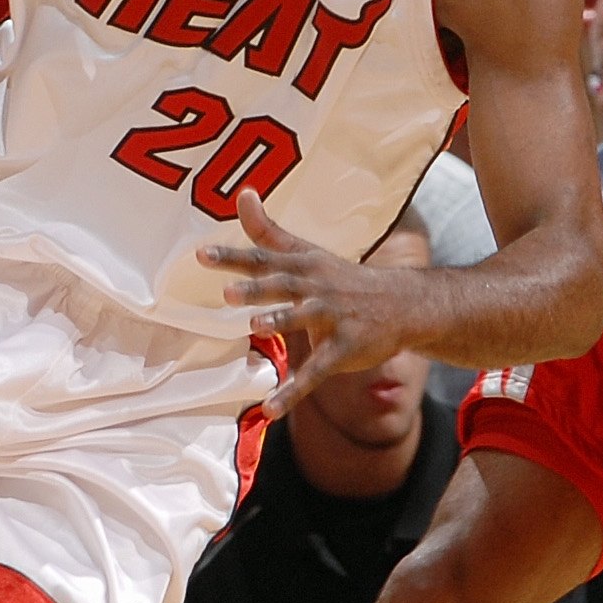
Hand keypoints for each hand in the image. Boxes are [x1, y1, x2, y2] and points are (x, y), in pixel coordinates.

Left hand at [201, 190, 420, 414]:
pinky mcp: (343, 349)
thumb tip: (243, 194)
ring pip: (303, 320)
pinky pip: (316, 372)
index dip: (233, 258)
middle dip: (257, 288)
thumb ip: (270, 231)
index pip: (264, 259)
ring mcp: (332, 318)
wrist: (402, 304)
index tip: (200, 255)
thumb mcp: (308, 252)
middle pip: (284, 285)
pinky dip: (293, 391)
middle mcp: (316, 289)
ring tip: (256, 326)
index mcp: (304, 266)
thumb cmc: (343, 278)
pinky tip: (271, 408)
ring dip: (281, 322)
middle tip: (228, 291)